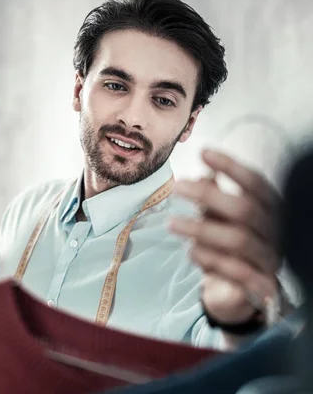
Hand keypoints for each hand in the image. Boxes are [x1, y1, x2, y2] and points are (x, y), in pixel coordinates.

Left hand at [169, 149, 282, 324]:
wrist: (240, 293)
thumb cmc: (229, 247)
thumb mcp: (220, 219)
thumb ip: (214, 197)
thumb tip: (202, 173)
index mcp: (269, 210)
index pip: (256, 183)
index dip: (231, 167)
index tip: (203, 152)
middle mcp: (274, 231)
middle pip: (244, 208)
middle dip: (209, 195)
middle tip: (177, 187)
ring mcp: (269, 258)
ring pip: (238, 240)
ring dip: (201, 229)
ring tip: (171, 223)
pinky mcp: (260, 284)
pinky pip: (236, 271)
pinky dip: (210, 259)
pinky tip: (190, 251)